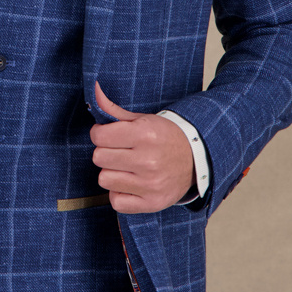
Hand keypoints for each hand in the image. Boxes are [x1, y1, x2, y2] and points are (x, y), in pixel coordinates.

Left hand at [90, 81, 194, 213]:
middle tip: (121, 151)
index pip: (99, 137)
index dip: (100, 134)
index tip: (109, 135)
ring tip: (127, 167)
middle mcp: (148, 160)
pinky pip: (116, 201)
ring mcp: (150, 184)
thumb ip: (114, 110)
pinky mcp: (152, 202)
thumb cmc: (164, 136)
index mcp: (145, 135)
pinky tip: (132, 183)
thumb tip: (94, 89)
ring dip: (112, 173)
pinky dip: (120, 193)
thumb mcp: (142, 119)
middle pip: (99, 158)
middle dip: (106, 153)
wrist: (196, 159)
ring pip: (104, 179)